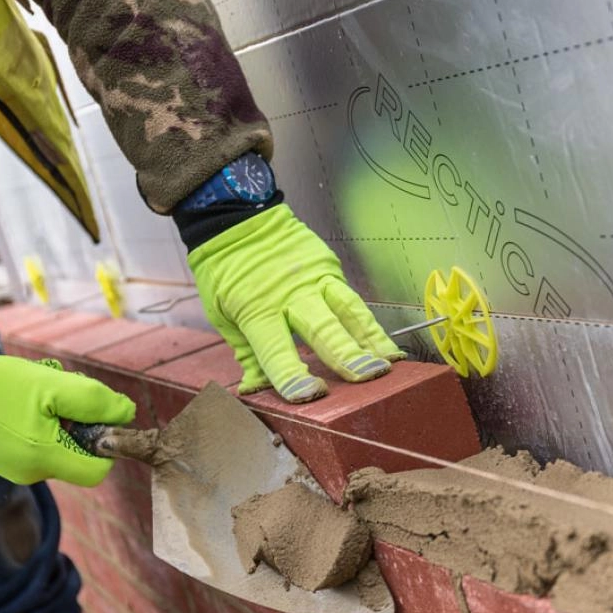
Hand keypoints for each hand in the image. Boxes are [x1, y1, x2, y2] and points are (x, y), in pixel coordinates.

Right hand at [0, 356, 134, 485]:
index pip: (98, 471)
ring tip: (43, 389)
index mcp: (47, 459)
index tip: (96, 415)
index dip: (106, 444)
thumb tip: (126, 414)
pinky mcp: (8, 458)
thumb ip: (97, 402)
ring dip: (62, 415)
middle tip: (65, 391)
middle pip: (80, 454)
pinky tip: (29, 398)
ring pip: (61, 444)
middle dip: (81, 421)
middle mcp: (34, 472)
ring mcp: (18, 468)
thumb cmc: (0, 388)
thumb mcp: (56, 386)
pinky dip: (44, 420)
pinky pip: (41, 442)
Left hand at [188, 205, 404, 402]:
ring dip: (371, 338)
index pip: (276, 349)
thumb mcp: (222, 315)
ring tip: (390, 363)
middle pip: (322, 327)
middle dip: (347, 354)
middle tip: (368, 376)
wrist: (235, 216)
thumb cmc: (225, 272)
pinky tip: (384, 344)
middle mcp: (290, 293)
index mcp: (256, 309)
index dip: (293, 376)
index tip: (312, 396)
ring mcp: (314, 276)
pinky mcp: (328, 265)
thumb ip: (247, 354)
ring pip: (348, 309)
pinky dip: (368, 323)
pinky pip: (350, 298)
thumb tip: (258, 390)